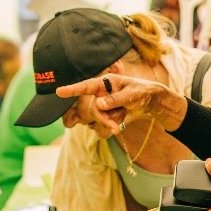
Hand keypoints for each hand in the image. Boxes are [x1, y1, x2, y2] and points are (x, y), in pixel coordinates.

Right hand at [54, 75, 186, 133]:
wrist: (151, 102)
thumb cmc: (142, 91)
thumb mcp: (132, 95)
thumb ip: (115, 100)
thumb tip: (98, 104)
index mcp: (105, 83)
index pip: (86, 86)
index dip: (72, 90)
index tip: (58, 92)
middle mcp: (101, 93)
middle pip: (92, 109)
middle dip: (103, 119)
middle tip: (115, 127)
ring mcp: (103, 105)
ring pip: (97, 119)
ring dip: (110, 122)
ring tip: (123, 117)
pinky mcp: (106, 115)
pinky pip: (103, 124)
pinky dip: (113, 124)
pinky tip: (122, 119)